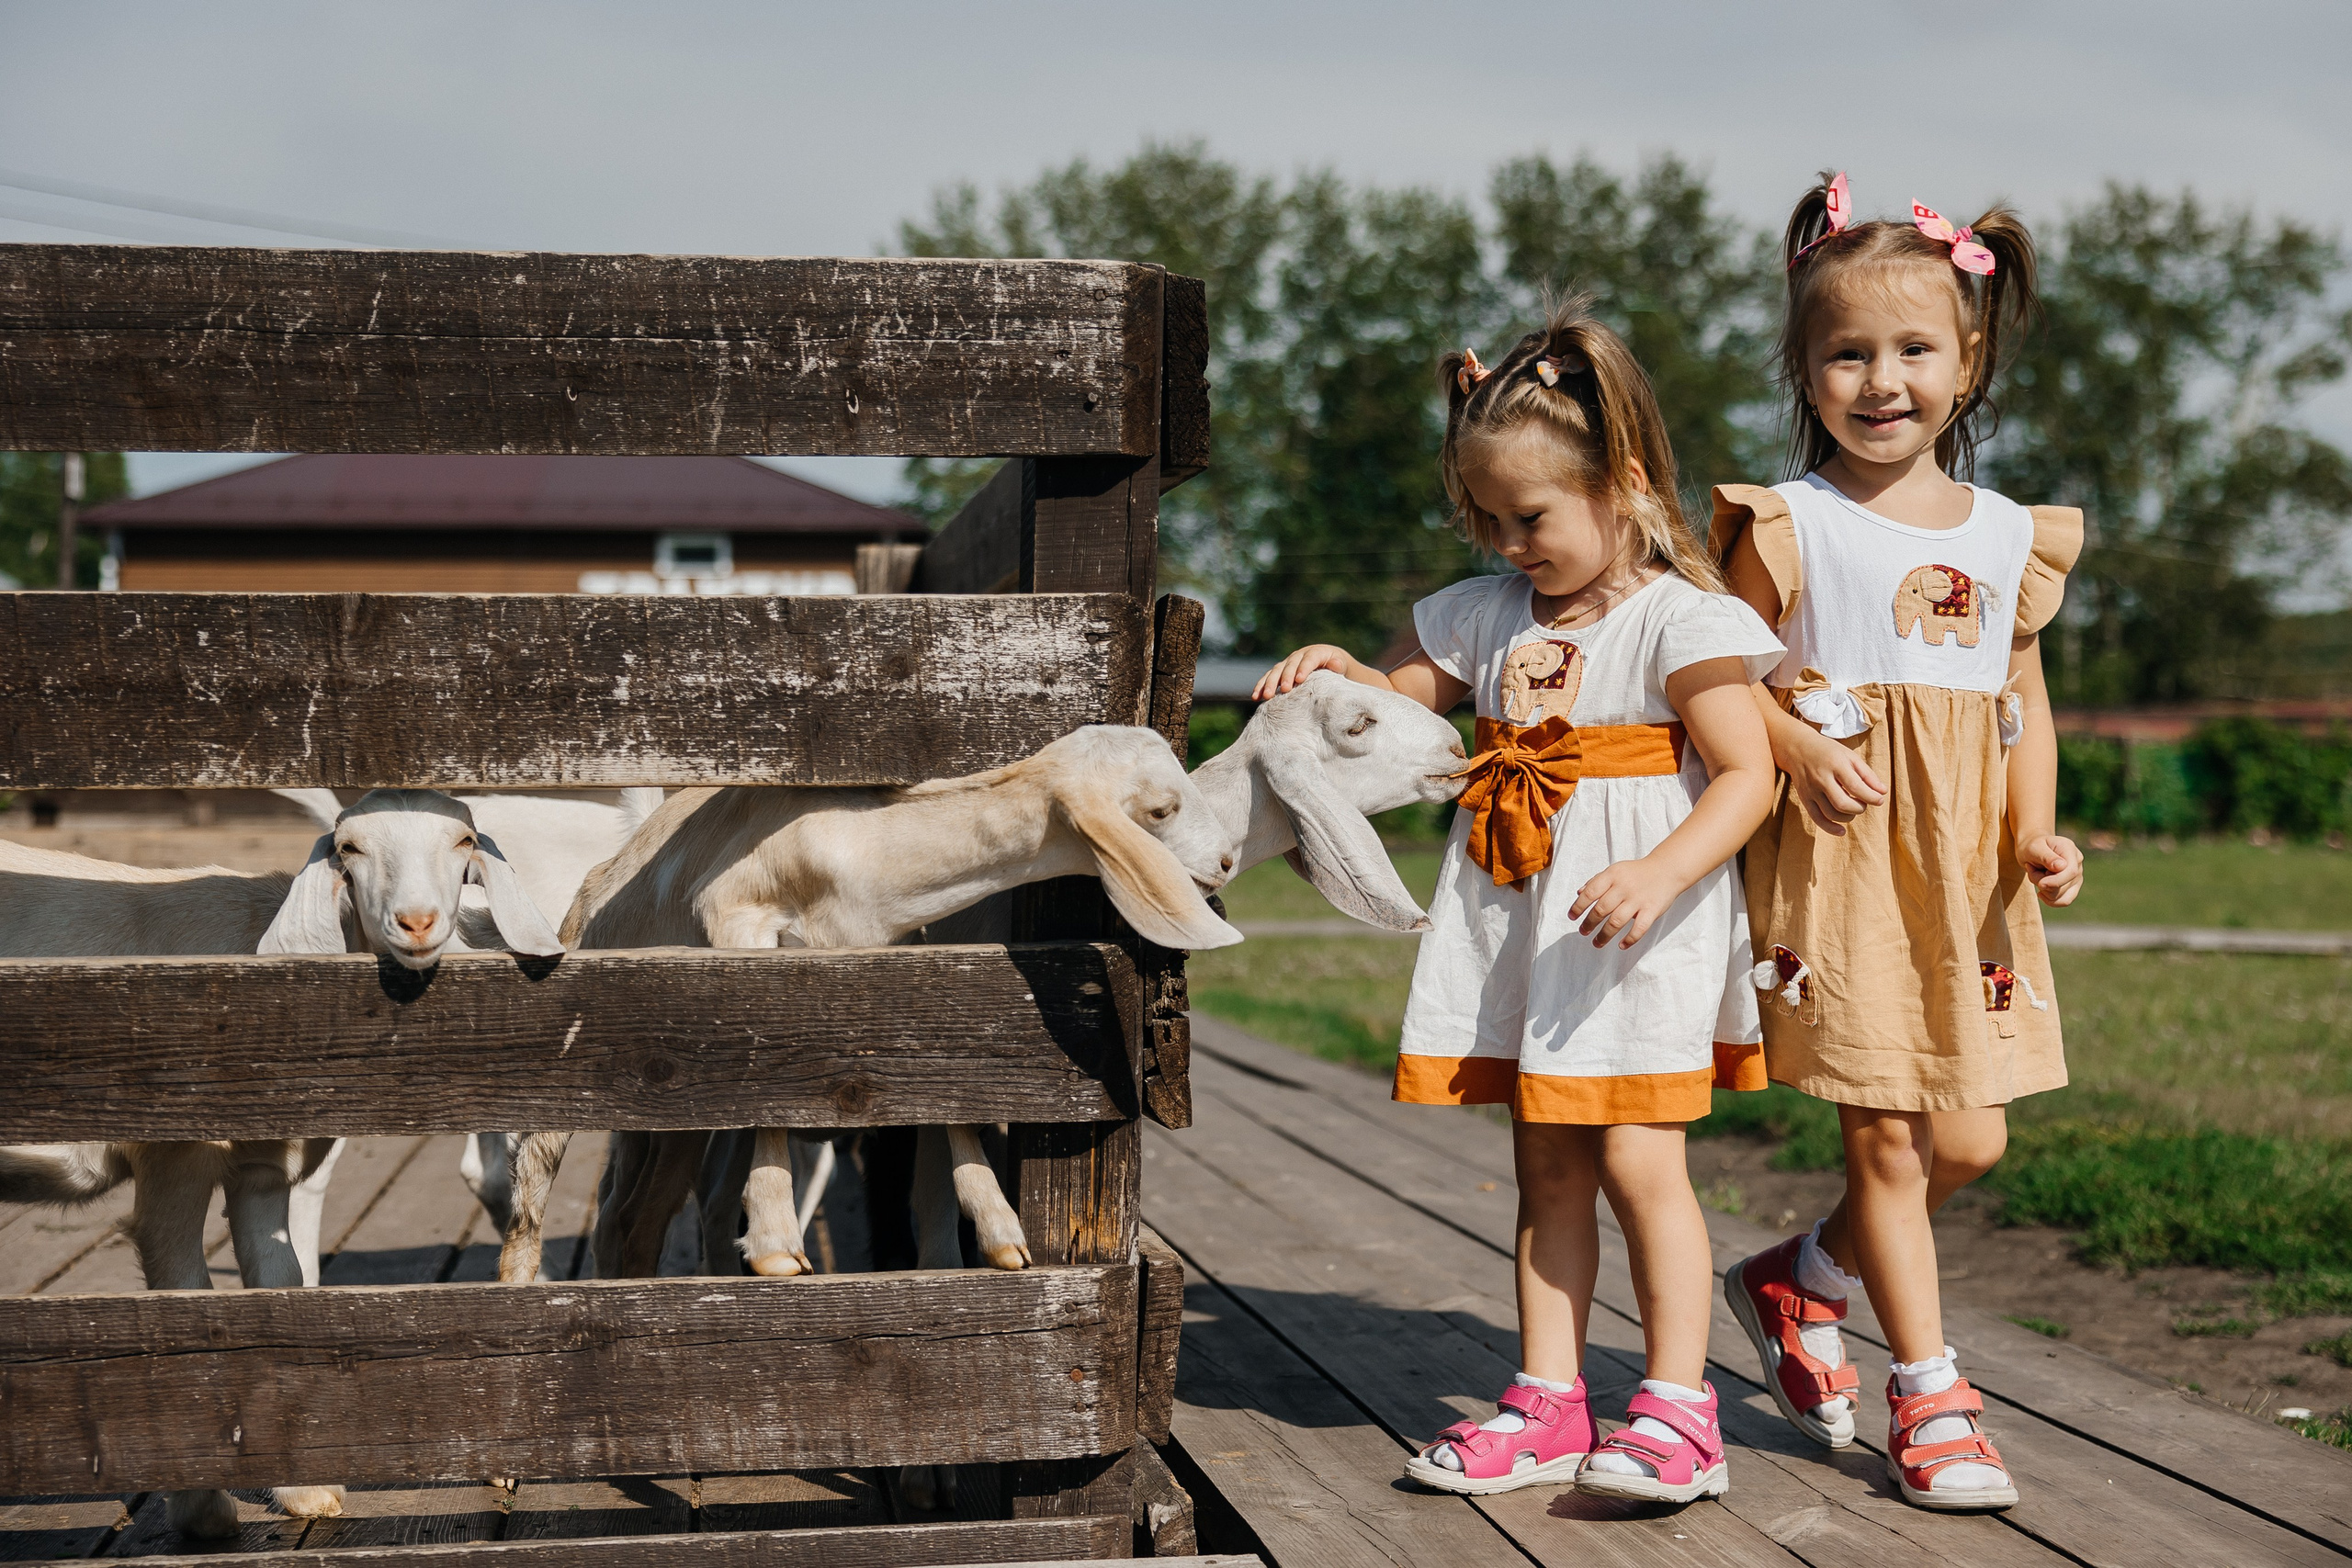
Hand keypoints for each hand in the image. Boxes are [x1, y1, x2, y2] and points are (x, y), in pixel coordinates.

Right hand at [1252, 644, 1356, 700]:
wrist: (1327, 664)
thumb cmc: (1336, 668)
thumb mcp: (1340, 665)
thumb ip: (1338, 666)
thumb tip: (1336, 665)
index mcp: (1315, 653)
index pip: (1309, 659)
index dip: (1304, 668)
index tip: (1300, 680)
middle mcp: (1299, 656)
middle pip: (1290, 665)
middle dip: (1286, 677)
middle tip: (1285, 690)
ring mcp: (1288, 663)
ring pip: (1276, 671)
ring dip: (1269, 683)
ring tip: (1265, 696)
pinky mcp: (1280, 672)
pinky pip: (1269, 678)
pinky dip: (1261, 686)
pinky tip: (1255, 697)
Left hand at [1569, 856, 1689, 948]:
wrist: (1667, 870)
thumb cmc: (1636, 873)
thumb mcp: (1615, 870)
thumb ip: (1597, 881)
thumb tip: (1579, 894)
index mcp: (1612, 875)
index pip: (1590, 893)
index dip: (1578, 906)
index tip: (1572, 917)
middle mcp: (1624, 887)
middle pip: (1601, 909)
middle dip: (1589, 923)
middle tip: (1583, 932)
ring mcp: (1638, 900)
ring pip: (1616, 921)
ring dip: (1604, 935)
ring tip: (1596, 943)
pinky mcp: (1652, 910)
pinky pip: (1639, 929)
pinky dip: (1629, 939)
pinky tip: (1621, 945)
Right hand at [1785, 728, 1886, 835]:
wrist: (1797, 748)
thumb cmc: (1828, 752)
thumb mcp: (1849, 756)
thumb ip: (1867, 774)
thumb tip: (1882, 792)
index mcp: (1835, 764)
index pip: (1855, 786)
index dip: (1871, 797)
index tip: (1879, 800)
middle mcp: (1821, 778)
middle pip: (1843, 803)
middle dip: (1859, 808)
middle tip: (1864, 803)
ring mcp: (1811, 790)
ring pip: (1831, 813)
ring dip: (1848, 817)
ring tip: (1854, 809)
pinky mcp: (1804, 799)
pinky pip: (1817, 819)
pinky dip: (1830, 828)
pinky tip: (1842, 831)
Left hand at [2018, 832, 2082, 905]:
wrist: (2032, 849)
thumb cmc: (2031, 846)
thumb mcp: (2034, 848)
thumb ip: (2047, 857)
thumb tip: (2061, 867)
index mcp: (2069, 850)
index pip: (2071, 872)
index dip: (2055, 882)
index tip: (2040, 884)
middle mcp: (2077, 863)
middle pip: (2063, 886)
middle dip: (2041, 882)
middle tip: (2030, 869)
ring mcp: (2077, 875)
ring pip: (2061, 896)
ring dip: (2042, 889)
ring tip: (2035, 875)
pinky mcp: (2073, 886)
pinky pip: (2064, 901)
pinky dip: (2050, 900)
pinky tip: (2040, 892)